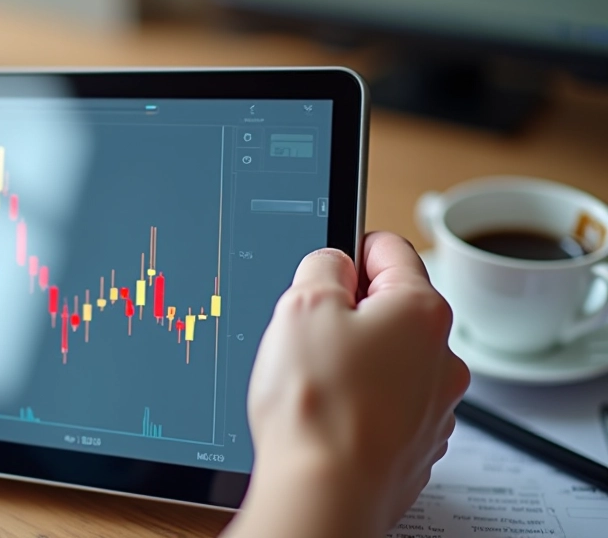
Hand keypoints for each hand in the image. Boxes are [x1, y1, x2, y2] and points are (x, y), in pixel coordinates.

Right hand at [226, 233, 468, 537]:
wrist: (325, 493)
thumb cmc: (318, 405)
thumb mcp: (302, 306)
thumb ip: (321, 267)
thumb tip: (332, 263)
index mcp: (420, 311)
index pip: (390, 249)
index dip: (351, 249)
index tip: (329, 263)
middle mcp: (440, 357)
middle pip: (391, 309)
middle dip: (348, 313)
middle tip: (306, 333)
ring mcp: (433, 406)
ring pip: (389, 360)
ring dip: (356, 361)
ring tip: (314, 382)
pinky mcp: (416, 444)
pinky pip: (387, 405)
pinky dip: (361, 403)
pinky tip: (329, 415)